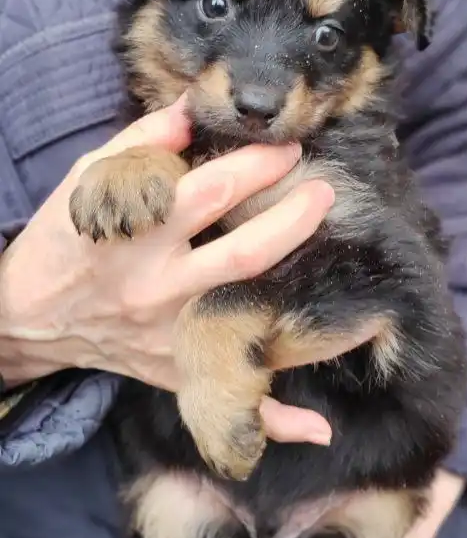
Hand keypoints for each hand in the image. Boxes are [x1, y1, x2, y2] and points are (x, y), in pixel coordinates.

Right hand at [0, 96, 335, 446]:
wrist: (29, 317)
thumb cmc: (66, 239)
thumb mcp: (90, 180)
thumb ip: (143, 142)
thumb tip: (195, 108)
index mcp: (139, 234)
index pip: (211, 192)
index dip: (257, 164)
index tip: (288, 147)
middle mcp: (159, 288)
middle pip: (243, 256)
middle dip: (293, 220)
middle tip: (325, 192)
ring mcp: (172, 338)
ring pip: (250, 322)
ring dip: (311, 308)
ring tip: (362, 285)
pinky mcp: (177, 373)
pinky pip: (228, 404)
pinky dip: (274, 422)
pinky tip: (320, 428)